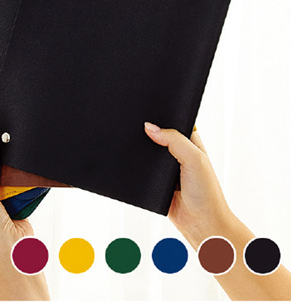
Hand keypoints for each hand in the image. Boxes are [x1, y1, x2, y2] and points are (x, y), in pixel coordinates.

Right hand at [145, 122, 290, 300]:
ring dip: (140, 151)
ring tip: (129, 141)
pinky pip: (140, 170)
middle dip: (147, 132)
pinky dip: (134, 167)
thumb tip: (149, 127)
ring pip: (147, 152)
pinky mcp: (154, 182)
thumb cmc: (207, 194)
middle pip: (157, 135)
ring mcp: (165, 169)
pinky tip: (128, 161)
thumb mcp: (195, 160)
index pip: (174, 122)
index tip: (147, 108)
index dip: (162, 115)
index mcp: (190, 143)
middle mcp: (177, 154)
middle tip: (134, 124)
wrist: (202, 227)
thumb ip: (174, 141)